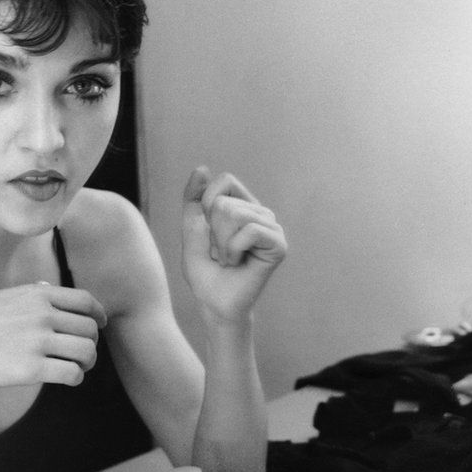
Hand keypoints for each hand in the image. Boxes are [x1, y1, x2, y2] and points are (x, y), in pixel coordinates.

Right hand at [0, 284, 106, 398]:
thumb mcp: (2, 298)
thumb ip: (31, 294)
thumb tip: (51, 289)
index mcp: (37, 295)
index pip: (85, 301)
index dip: (98, 314)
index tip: (100, 325)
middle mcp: (42, 314)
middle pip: (89, 329)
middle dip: (91, 343)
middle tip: (83, 354)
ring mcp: (38, 341)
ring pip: (87, 352)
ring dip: (87, 362)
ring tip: (78, 368)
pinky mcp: (32, 370)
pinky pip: (72, 374)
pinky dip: (76, 378)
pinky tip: (68, 379)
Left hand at [181, 167, 286, 323]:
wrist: (214, 304)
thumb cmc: (205, 271)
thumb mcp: (192, 229)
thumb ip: (194, 199)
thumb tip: (202, 168)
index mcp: (244, 205)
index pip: (225, 180)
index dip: (207, 205)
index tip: (209, 232)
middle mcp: (262, 213)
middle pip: (224, 202)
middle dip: (213, 231)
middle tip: (221, 252)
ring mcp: (273, 228)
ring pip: (234, 214)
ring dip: (222, 243)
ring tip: (229, 258)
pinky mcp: (279, 245)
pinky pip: (249, 231)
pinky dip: (233, 249)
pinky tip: (238, 263)